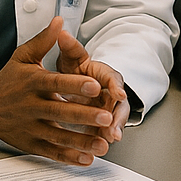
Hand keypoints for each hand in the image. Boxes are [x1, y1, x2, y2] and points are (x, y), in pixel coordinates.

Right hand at [0, 17, 117, 165]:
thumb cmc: (7, 79)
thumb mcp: (22, 56)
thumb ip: (43, 40)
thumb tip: (60, 21)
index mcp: (32, 82)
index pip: (56, 83)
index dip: (75, 85)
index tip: (96, 86)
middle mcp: (30, 106)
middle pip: (60, 111)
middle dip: (84, 115)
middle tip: (106, 117)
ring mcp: (30, 126)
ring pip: (58, 136)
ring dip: (80, 141)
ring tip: (102, 144)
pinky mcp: (30, 142)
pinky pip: (51, 151)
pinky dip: (68, 157)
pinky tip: (86, 159)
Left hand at [56, 29, 129, 143]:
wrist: (76, 83)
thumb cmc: (76, 69)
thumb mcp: (73, 57)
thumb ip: (69, 46)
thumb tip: (61, 30)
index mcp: (105, 75)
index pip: (114, 79)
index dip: (116, 87)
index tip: (116, 93)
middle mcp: (110, 93)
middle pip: (119, 106)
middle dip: (117, 117)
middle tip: (113, 126)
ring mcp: (106, 110)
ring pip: (114, 122)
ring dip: (112, 131)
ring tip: (109, 141)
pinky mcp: (100, 124)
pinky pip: (102, 134)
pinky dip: (100, 141)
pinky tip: (96, 150)